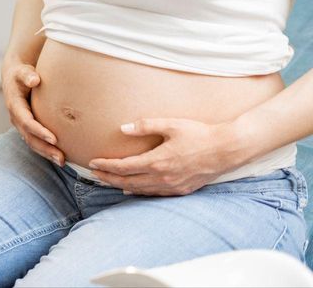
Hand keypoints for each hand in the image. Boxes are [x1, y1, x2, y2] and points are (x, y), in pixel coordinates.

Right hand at [1, 59, 63, 165]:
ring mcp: (21, 124)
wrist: (15, 78)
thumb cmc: (22, 74)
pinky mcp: (27, 127)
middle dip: (45, 148)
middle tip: (60, 157)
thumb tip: (35, 80)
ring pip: (32, 143)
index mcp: (15, 106)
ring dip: (46, 153)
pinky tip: (59, 155)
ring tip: (62, 161)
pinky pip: (35, 141)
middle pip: (29, 137)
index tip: (54, 138)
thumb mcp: (22, 72)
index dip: (39, 131)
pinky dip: (46, 149)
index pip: (27, 122)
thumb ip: (27, 75)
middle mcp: (16, 118)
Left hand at [87, 118, 238, 195]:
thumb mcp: (170, 125)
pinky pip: (154, 194)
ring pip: (139, 190)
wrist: (227, 149)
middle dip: (108, 178)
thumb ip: (145, 126)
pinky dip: (139, 192)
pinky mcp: (182, 190)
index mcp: (157, 161)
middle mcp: (163, 177)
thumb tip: (122, 128)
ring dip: (120, 186)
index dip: (106, 165)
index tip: (92, 162)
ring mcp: (173, 186)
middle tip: (93, 174)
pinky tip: (131, 189)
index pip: (123, 167)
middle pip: (127, 181)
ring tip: (107, 181)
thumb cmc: (199, 134)